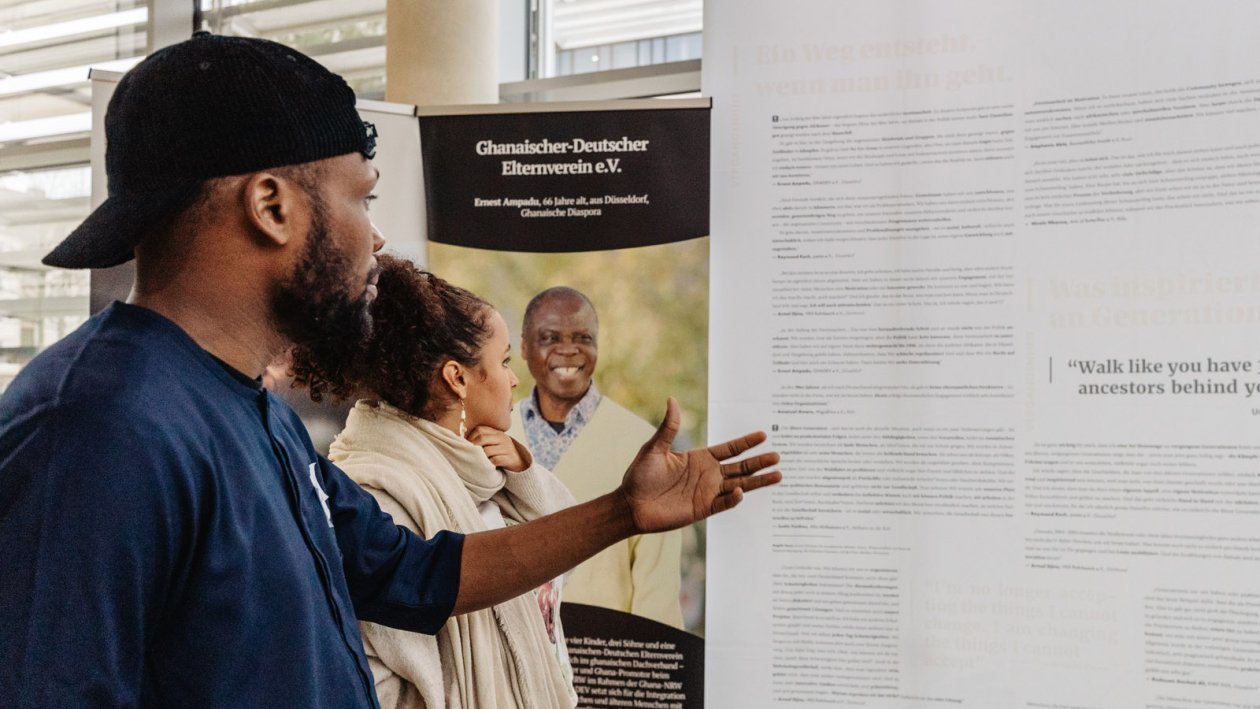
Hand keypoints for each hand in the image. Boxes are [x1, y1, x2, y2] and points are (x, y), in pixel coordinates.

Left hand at [467, 426, 531, 471]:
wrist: (520, 462)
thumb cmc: (502, 452)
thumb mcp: (495, 442)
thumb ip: (484, 439)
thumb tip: (463, 441)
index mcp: (497, 432)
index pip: (480, 429)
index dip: (470, 437)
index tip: (466, 445)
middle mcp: (502, 438)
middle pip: (482, 438)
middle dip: (473, 446)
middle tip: (469, 454)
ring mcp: (507, 448)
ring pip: (487, 450)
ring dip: (480, 457)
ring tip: (478, 461)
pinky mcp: (509, 459)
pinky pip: (495, 460)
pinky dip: (489, 464)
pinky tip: (487, 466)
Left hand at [620, 398, 780, 532]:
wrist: (630, 505)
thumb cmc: (640, 476)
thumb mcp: (654, 448)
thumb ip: (668, 427)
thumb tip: (672, 400)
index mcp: (699, 459)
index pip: (729, 449)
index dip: (746, 443)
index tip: (763, 435)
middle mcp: (708, 475)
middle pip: (740, 467)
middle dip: (759, 462)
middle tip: (778, 456)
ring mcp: (707, 493)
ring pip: (739, 485)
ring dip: (757, 481)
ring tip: (778, 475)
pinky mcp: (702, 509)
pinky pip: (723, 504)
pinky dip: (733, 499)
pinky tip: (742, 491)